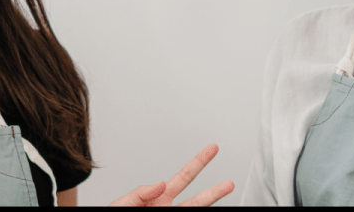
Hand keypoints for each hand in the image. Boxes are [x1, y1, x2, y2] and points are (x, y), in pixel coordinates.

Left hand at [109, 143, 234, 205]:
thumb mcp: (122, 203)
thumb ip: (140, 192)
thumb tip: (161, 184)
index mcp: (159, 198)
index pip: (183, 177)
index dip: (199, 162)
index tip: (212, 149)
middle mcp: (168, 210)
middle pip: (198, 201)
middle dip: (215, 191)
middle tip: (230, 183)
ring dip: (210, 203)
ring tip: (224, 195)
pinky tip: (207, 209)